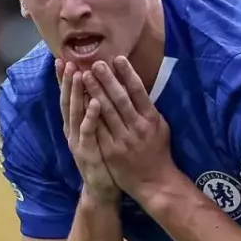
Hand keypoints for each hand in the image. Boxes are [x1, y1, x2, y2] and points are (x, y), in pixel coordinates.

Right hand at [57, 59, 118, 202]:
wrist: (102, 189)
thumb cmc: (103, 157)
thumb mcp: (96, 132)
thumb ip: (93, 113)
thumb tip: (94, 89)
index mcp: (74, 125)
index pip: (67, 97)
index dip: (63, 80)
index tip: (61, 59)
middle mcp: (72, 131)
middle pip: (67, 101)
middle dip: (67, 81)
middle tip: (67, 61)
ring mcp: (78, 142)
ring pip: (75, 113)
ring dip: (77, 93)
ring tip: (79, 74)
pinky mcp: (87, 152)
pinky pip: (89, 131)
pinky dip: (90, 116)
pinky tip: (95, 103)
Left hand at [82, 57, 175, 197]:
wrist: (154, 182)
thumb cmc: (157, 151)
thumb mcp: (159, 126)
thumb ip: (147, 108)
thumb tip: (136, 87)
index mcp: (151, 119)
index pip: (138, 92)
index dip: (128, 74)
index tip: (118, 58)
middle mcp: (137, 128)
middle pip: (120, 99)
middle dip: (107, 80)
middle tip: (95, 63)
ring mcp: (123, 140)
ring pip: (106, 112)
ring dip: (94, 92)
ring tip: (85, 75)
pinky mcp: (111, 152)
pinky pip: (98, 130)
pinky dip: (89, 114)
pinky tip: (81, 101)